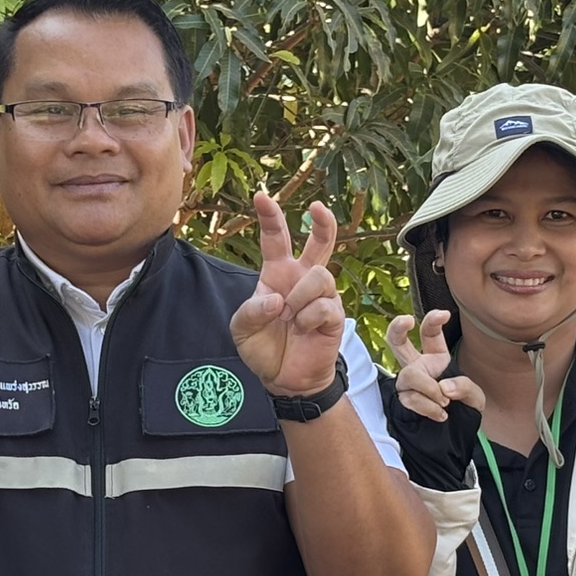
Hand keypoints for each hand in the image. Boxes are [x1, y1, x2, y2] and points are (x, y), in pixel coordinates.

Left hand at [231, 192, 346, 398]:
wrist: (284, 379)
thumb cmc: (263, 348)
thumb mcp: (242, 329)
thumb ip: (252, 311)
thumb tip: (277, 300)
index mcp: (277, 274)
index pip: (275, 238)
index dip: (270, 216)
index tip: (261, 196)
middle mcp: (301, 279)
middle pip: (320, 242)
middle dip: (323, 222)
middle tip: (318, 208)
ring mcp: (321, 295)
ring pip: (320, 275)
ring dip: (300, 297)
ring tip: (289, 318)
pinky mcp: (334, 314)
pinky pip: (325, 304)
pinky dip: (308, 317)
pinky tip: (302, 329)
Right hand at [387, 311, 484, 423]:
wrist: (456, 436)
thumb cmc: (464, 409)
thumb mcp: (475, 396)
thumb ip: (464, 387)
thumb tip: (443, 388)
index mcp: (436, 358)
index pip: (429, 333)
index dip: (433, 320)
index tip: (444, 314)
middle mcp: (418, 367)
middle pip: (397, 342)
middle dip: (397, 327)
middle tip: (406, 320)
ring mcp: (409, 385)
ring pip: (408, 376)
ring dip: (428, 388)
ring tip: (444, 402)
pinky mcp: (403, 402)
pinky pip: (409, 398)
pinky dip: (427, 406)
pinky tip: (440, 414)